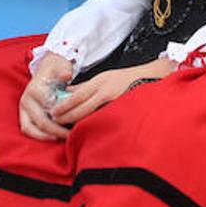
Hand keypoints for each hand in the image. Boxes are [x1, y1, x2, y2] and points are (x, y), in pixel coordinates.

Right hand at [19, 53, 74, 140]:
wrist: (46, 70)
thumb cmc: (56, 70)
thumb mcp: (62, 66)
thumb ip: (64, 71)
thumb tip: (66, 75)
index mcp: (35, 89)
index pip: (46, 105)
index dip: (59, 114)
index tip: (72, 120)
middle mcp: (26, 99)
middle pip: (39, 119)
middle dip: (55, 129)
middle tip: (69, 134)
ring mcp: (23, 109)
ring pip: (30, 128)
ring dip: (46, 136)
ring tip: (61, 138)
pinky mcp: (23, 115)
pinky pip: (28, 130)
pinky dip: (39, 136)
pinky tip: (53, 137)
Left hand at [51, 58, 175, 126]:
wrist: (153, 77)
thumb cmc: (127, 78)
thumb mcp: (105, 77)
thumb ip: (87, 86)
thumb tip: (67, 93)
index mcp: (100, 81)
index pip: (76, 95)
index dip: (63, 106)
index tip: (53, 113)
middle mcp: (106, 89)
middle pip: (81, 106)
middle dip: (66, 117)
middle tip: (55, 124)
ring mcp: (115, 100)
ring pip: (91, 114)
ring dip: (78, 122)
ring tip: (67, 130)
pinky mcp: (123, 108)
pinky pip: (105, 118)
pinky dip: (95, 124)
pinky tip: (89, 129)